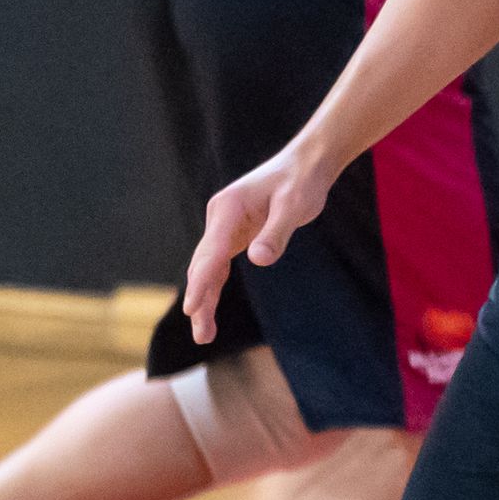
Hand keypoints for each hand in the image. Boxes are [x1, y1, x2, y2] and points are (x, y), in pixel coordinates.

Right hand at [183, 141, 342, 343]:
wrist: (306, 164)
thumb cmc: (302, 181)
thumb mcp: (295, 205)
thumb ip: (276, 232)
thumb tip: (258, 260)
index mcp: (228, 208)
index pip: (211, 252)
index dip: (202, 282)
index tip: (192, 308)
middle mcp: (220, 218)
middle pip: (203, 264)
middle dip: (200, 299)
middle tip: (201, 335)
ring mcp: (225, 226)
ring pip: (208, 268)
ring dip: (204, 298)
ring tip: (203, 334)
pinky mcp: (235, 234)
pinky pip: (219, 264)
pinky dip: (214, 286)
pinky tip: (209, 309)